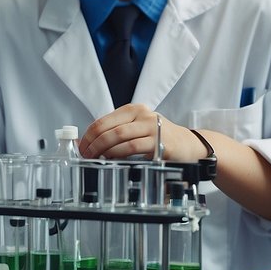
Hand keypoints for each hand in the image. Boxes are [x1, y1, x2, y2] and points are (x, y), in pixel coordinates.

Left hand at [79, 104, 206, 161]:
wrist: (190, 145)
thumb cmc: (160, 138)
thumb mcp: (137, 130)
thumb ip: (115, 134)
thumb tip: (86, 144)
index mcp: (134, 110)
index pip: (103, 120)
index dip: (88, 135)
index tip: (80, 147)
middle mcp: (143, 114)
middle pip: (108, 128)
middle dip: (92, 143)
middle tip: (85, 156)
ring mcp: (152, 126)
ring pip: (119, 136)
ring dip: (103, 149)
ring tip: (95, 159)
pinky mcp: (160, 141)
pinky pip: (133, 147)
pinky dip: (119, 154)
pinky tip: (113, 160)